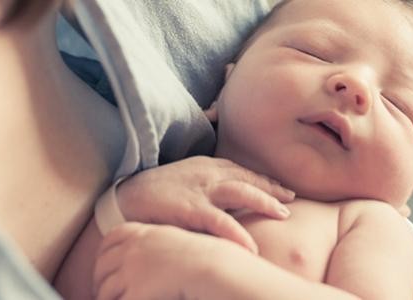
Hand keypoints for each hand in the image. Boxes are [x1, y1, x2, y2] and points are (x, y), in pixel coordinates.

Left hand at [93, 222, 244, 299]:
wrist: (213, 267)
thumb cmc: (205, 257)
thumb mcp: (175, 240)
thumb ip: (157, 245)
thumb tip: (148, 261)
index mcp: (142, 232)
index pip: (110, 239)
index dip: (103, 255)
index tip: (104, 267)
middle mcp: (131, 249)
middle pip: (101, 266)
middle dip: (99, 281)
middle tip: (102, 292)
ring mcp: (131, 270)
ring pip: (105, 289)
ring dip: (105, 298)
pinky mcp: (136, 291)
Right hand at [116, 156, 294, 252]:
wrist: (121, 199)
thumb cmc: (152, 194)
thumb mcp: (183, 182)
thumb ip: (206, 188)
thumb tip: (227, 203)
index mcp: (204, 166)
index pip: (241, 171)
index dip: (263, 180)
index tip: (282, 190)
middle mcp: (206, 173)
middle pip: (247, 178)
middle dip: (271, 188)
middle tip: (291, 200)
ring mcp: (198, 190)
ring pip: (241, 193)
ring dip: (265, 202)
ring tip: (283, 215)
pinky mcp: (189, 209)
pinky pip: (220, 222)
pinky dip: (238, 233)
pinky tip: (252, 245)